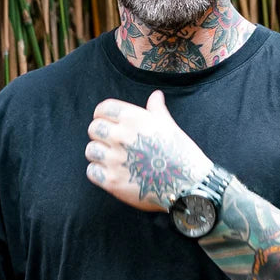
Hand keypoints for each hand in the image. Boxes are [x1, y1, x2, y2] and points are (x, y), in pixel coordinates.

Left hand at [85, 90, 212, 211]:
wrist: (188, 184)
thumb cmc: (180, 152)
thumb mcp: (169, 125)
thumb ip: (156, 109)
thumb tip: (156, 95)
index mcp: (133, 119)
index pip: (103, 108)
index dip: (103, 114)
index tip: (107, 121)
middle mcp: (121, 136)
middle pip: (94, 128)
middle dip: (100, 134)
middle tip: (111, 142)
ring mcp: (114, 160)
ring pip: (91, 150)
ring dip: (99, 153)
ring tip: (111, 158)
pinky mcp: (112, 181)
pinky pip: (92, 171)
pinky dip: (99, 172)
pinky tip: (111, 173)